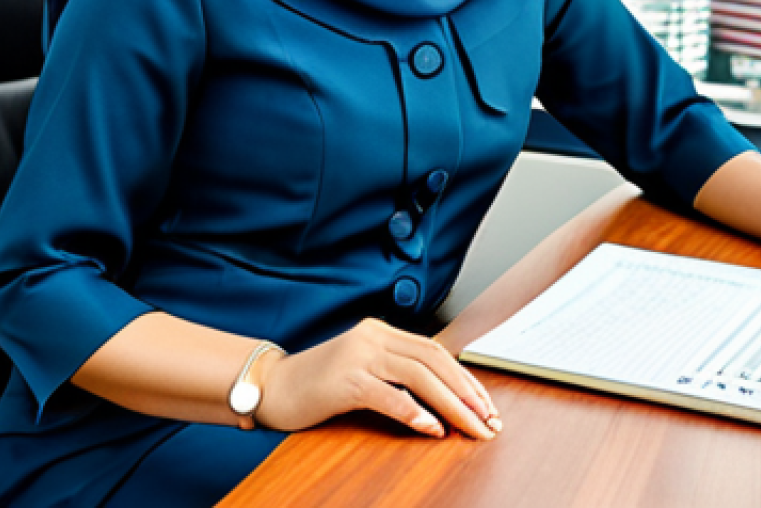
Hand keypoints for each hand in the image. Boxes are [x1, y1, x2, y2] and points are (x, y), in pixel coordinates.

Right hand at [254, 318, 499, 438]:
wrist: (273, 386)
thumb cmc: (319, 384)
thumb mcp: (364, 370)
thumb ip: (396, 374)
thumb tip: (442, 400)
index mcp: (382, 332)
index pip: (435, 351)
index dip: (464, 377)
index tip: (485, 404)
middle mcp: (374, 336)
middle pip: (433, 361)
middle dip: (466, 391)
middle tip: (488, 419)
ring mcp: (359, 355)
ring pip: (418, 376)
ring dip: (450, 404)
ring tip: (471, 426)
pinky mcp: (344, 380)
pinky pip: (388, 395)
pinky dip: (413, 412)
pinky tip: (432, 428)